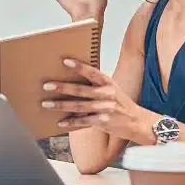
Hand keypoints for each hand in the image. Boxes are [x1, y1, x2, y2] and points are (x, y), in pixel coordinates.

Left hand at [40, 58, 155, 142]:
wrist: (138, 122)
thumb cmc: (121, 104)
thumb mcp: (112, 90)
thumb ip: (96, 85)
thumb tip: (73, 80)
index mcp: (108, 83)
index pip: (92, 72)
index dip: (79, 66)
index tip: (65, 61)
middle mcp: (107, 94)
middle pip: (81, 90)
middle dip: (62, 87)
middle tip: (46, 85)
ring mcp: (105, 109)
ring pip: (79, 106)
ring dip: (61, 105)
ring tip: (46, 103)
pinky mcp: (103, 122)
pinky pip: (83, 121)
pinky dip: (71, 122)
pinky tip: (59, 122)